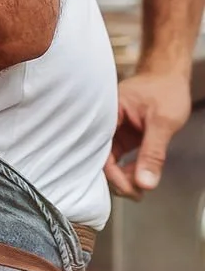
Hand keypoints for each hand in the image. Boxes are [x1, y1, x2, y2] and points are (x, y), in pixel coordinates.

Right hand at [105, 68, 191, 198]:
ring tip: (141, 189)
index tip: (131, 190)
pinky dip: (128, 170)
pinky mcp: (122, 135)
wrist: (171, 76)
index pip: (101, 151)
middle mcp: (106, 122)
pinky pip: (119, 157)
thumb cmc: (166, 90)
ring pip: (110, 160)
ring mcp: (114, 129)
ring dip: (123, 177)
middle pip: (102, 158)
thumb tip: (145, 183)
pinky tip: (139, 178)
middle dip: (118, 180)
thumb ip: (153, 154)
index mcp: (108, 113)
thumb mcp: (163, 123)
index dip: (113, 175)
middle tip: (137, 194)